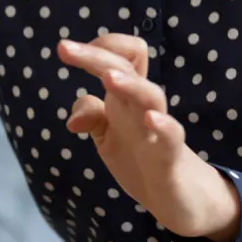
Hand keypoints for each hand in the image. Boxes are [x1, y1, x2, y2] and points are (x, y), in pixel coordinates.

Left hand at [58, 34, 239, 241]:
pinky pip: (172, 136)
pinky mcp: (170, 156)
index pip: (123, 54)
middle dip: (95, 55)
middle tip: (64, 48)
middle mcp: (142, 105)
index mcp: (127, 96)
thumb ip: (90, 116)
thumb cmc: (140, 156)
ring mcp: (158, 128)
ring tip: (108, 77)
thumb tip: (72, 120)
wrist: (178, 195)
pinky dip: (164, 126)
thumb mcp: (107, 135)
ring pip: (151, 94)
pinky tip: (150, 119)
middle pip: (128, 66)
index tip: (69, 49)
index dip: (99, 46)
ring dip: (131, 83)